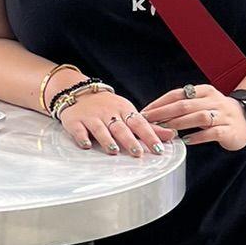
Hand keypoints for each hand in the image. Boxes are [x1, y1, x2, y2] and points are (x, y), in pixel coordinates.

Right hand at [56, 89, 172, 156]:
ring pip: (100, 129)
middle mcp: (109, 113)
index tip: (158, 148)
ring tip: (114, 150)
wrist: (79, 92)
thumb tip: (171, 135)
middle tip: (137, 152)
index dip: (149, 136)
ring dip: (106, 139)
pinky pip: (78, 130)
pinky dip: (82, 137)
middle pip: (120, 128)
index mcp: (124, 110)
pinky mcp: (75, 121)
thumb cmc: (107, 106)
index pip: (139, 123)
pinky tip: (86, 145)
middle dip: (129, 140)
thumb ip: (148, 127)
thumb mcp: (128, 112)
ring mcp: (91, 117)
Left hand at [140, 84, 245, 150]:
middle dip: (164, 113)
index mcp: (204, 91)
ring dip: (179, 124)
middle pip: (185, 105)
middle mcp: (214, 101)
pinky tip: (186, 140)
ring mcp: (223, 115)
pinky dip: (198, 136)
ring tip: (165, 131)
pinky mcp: (230, 130)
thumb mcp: (201, 103)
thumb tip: (153, 113)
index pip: (178, 94)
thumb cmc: (218, 112)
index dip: (159, 103)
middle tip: (148, 122)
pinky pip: (213, 132)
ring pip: (199, 117)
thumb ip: (182, 105)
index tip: (144, 112)